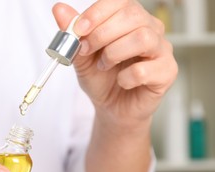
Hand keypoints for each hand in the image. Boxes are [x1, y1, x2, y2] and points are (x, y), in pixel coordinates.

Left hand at [53, 0, 177, 128]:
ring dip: (114, 53)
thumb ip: (72, 33)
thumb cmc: (101, 79)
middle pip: (133, 16)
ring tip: (104, 66)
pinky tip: (121, 82)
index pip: (120, 2)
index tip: (79, 30)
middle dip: (102, 34)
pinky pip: (146, 69)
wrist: (111, 107)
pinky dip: (126, 77)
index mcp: (130, 19)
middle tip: (86, 50)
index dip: (97, 13)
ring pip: (143, 38)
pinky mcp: (167, 72)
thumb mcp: (81, 56)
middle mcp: (150, 29)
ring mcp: (162, 50)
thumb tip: (59, 9)